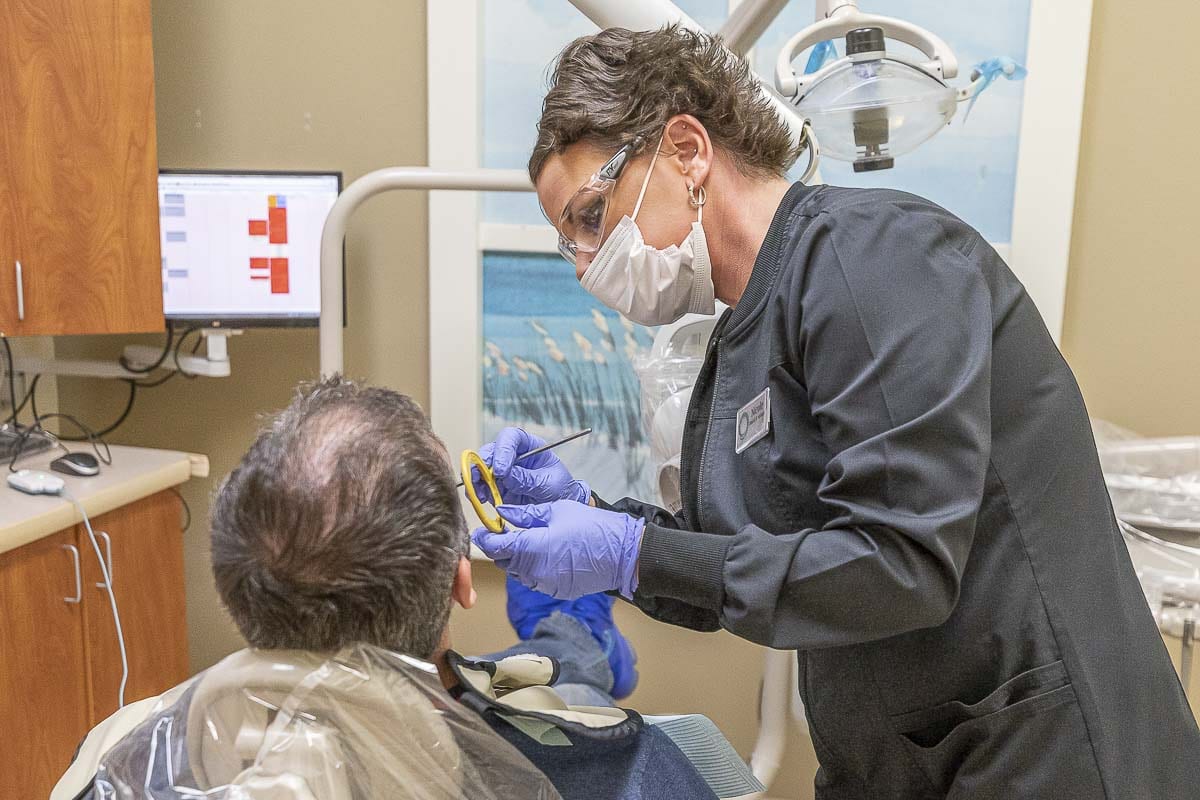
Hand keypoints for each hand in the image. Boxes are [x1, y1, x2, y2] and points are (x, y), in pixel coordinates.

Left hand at [471, 500, 642, 599]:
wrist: (623, 553)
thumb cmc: (593, 527)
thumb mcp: (556, 510)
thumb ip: (524, 514)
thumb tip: (501, 512)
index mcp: (533, 547)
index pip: (496, 547)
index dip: (485, 539)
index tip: (482, 531)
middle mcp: (536, 571)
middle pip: (504, 562)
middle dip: (500, 548)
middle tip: (501, 532)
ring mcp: (546, 584)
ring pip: (518, 573)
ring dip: (516, 559)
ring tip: (525, 541)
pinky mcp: (556, 591)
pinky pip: (535, 580)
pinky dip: (532, 568)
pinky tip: (542, 554)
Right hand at [472, 428, 589, 505]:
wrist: (560, 506)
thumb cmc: (560, 489)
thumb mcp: (548, 484)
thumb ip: (527, 480)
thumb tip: (505, 476)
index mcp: (530, 446)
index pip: (511, 437)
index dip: (503, 450)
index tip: (501, 470)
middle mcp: (513, 455)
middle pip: (491, 451)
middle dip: (482, 464)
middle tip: (481, 479)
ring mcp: (502, 471)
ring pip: (481, 468)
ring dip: (476, 479)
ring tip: (480, 494)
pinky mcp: (497, 486)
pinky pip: (480, 485)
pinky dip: (477, 491)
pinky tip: (481, 499)